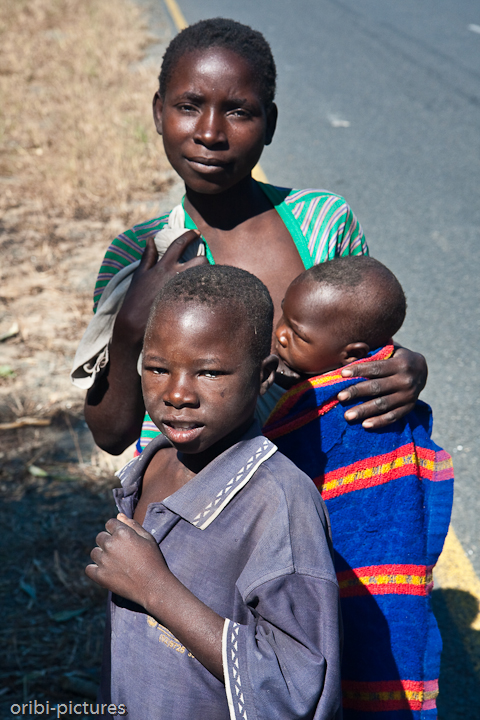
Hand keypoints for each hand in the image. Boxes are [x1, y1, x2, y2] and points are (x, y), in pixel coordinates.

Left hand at [85, 514, 167, 606]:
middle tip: (121, 553)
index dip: (116, 530)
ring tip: (115, 563)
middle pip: (100, 537)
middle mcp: (110, 544)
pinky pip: (89, 568)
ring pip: (94, 552)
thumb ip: (132, 524)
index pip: (109, 523)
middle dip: (108, 542)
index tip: (123, 540)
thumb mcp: (147, 538)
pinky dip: (95, 569)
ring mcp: (104, 560)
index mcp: (122, 532)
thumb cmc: (153, 559)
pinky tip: (106, 572)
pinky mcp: (100, 576)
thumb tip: (118, 515)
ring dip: (102, 555)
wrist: (153, 586)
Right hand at [115, 230, 207, 344]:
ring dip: (207, 275)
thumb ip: (148, 256)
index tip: (196, 232)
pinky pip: (204, 293)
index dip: (190, 235)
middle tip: (203, 262)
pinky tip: (204, 294)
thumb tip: (150, 239)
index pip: (180, 243)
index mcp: (164, 266)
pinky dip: (205, 291)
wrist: (135, 324)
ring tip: (203, 279)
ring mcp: (185, 290)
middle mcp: (176, 275)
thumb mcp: (140, 274)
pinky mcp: (189, 304)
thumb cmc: (135, 298)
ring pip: (206, 276)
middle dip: (204, 259)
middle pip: (201, 260)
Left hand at [337, 347, 427, 428]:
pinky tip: (365, 425)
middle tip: (340, 397)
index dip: (359, 370)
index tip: (342, 374)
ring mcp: (408, 396)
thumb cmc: (396, 357)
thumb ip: (375, 352)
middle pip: (377, 387)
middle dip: (357, 392)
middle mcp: (405, 380)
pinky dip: (379, 422)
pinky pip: (393, 417)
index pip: (376, 368)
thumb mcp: (390, 350)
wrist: (422, 370)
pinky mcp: (408, 407)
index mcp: (400, 364)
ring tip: (347, 416)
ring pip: (383, 404)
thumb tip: (350, 352)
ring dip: (364, 411)